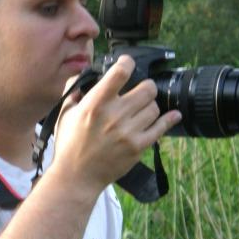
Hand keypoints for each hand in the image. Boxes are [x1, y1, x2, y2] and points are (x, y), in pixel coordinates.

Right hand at [51, 55, 181, 193]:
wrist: (77, 176)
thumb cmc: (69, 144)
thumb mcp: (65, 114)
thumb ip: (74, 91)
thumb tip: (82, 76)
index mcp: (95, 103)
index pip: (120, 73)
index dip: (127, 62)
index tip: (127, 63)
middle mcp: (114, 115)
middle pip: (146, 89)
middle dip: (146, 87)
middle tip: (141, 90)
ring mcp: (128, 132)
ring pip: (154, 107)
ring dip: (150, 105)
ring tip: (143, 109)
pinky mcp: (138, 146)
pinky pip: (161, 128)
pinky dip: (169, 119)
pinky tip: (173, 115)